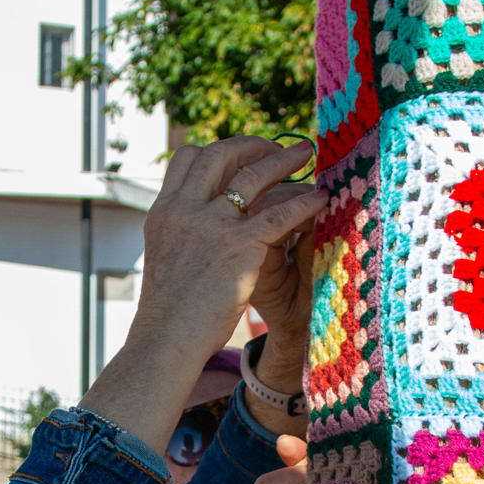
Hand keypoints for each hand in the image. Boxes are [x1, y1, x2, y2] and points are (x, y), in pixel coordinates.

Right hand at [138, 138, 322, 361]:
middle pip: (220, 155)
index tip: (238, 155)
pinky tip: (320, 200)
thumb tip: (201, 230)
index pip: (187, 159)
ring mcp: (212, 226)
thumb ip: (182, 235)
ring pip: (252, 176)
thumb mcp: (164, 259)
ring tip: (306, 155)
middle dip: (251, 145)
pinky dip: (303, 203)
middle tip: (276, 147)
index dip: (216, 150)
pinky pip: (279, 214)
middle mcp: (185, 210)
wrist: (166, 338)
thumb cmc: (168, 311)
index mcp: (165, 211)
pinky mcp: (240, 246)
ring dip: (283, 160)